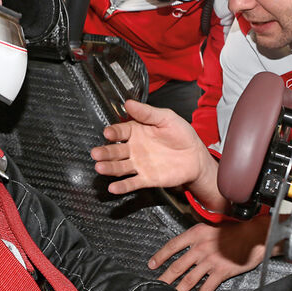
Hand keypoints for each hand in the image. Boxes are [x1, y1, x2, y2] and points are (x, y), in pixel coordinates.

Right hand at [90, 100, 214, 194]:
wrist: (195, 157)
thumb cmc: (181, 135)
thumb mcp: (166, 118)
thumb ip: (147, 112)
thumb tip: (129, 103)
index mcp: (137, 131)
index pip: (120, 131)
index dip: (113, 132)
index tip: (108, 133)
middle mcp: (134, 148)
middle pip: (115, 150)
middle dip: (105, 152)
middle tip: (96, 153)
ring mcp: (139, 164)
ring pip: (120, 167)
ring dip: (109, 168)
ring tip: (100, 167)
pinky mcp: (146, 178)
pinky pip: (132, 183)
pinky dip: (122, 186)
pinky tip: (113, 187)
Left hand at [149, 217, 269, 290]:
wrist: (255, 235)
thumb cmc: (236, 230)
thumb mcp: (212, 226)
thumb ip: (198, 238)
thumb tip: (187, 250)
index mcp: (196, 233)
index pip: (172, 245)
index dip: (160, 256)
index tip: (151, 265)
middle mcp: (201, 247)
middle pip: (177, 266)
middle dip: (165, 278)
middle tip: (156, 287)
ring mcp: (210, 261)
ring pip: (189, 279)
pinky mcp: (221, 272)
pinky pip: (206, 288)